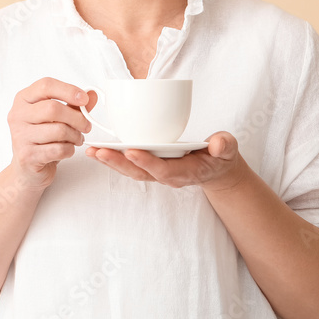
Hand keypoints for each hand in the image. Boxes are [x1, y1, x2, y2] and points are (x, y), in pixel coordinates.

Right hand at [7, 78, 92, 189]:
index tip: (84, 99)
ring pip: (58, 130)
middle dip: (77, 118)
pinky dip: (69, 150)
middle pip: (53, 108)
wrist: (27, 169)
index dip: (68, 90)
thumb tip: (92, 94)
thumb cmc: (41, 139)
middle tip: (86, 126)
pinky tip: (67, 150)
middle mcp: (17, 115)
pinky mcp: (27, 156)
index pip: (46, 85)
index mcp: (23, 100)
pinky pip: (58, 149)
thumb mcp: (57, 118)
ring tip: (76, 139)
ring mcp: (20, 136)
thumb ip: (73, 105)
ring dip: (75, 136)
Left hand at [85, 131, 246, 191]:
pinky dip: (112, 158)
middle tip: (100, 152)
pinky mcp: (149, 166)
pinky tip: (96, 150)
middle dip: (119, 163)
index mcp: (186, 172)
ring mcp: (156, 172)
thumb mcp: (227, 150)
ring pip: (130, 170)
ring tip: (91, 151)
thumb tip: (218, 143)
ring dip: (110, 162)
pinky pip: (128, 164)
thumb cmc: (219, 156)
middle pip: (140, 173)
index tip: (132, 151)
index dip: (148, 162)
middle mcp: (167, 175)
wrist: (215, 168)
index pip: (164, 170)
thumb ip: (225, 146)